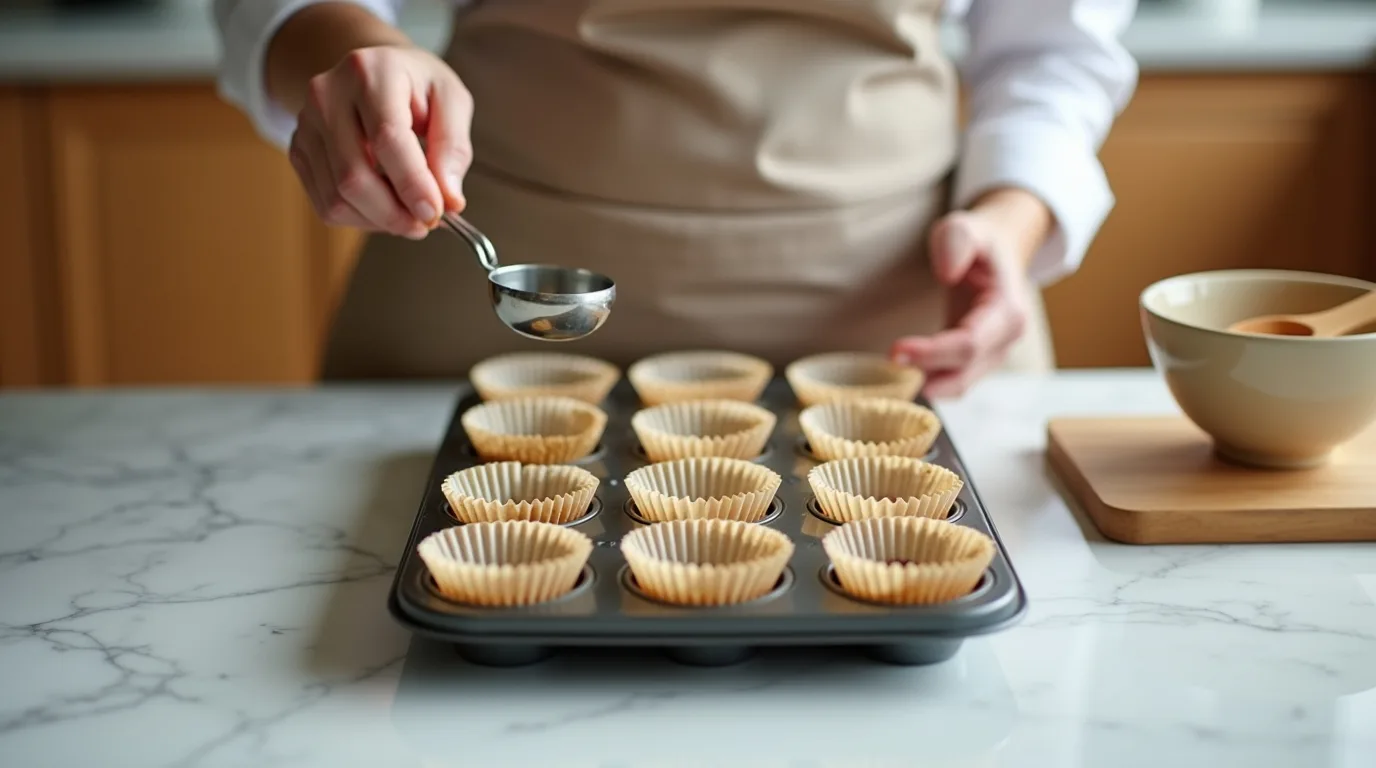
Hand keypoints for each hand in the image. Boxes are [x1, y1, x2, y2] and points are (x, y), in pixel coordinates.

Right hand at [287, 44, 471, 238]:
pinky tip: (384, 207)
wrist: (374, 72)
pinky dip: (360, 219)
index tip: (436, 213)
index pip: (387, 138)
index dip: (412, 184)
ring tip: (409, 214)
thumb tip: (449, 200)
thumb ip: (453, 147)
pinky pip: (326, 205)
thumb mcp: (451, 101)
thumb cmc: (417, 87)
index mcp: (370, 72)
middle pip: (353, 176)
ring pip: (337, 198)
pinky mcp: (299, 150)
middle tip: (425, 223)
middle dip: (395, 213)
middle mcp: (327, 95)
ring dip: (380, 220)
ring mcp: (306, 124)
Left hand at [890, 189, 1051, 397]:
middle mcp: (1006, 339)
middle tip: (888, 362)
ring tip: (892, 372)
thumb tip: (947, 273)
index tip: (896, 349)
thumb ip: (956, 243)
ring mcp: (994, 353)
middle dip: (926, 371)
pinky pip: (953, 380)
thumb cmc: (978, 242)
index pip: (970, 343)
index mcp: (1008, 310)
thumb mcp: (965, 228)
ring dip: (926, 382)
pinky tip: (903, 373)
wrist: (996, 254)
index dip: (933, 352)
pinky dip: (929, 381)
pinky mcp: (977, 360)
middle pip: (964, 371)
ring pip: (959, 383)